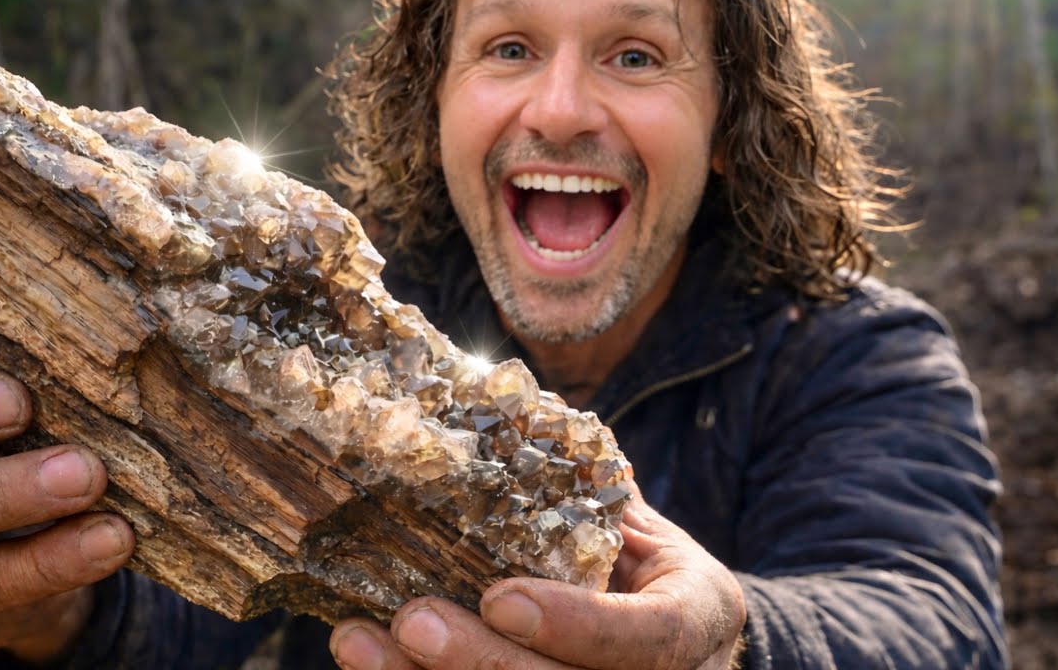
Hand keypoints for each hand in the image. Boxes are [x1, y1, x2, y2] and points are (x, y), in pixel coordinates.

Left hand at [329, 481, 744, 669]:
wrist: (660, 614)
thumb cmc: (635, 552)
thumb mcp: (631, 517)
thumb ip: (588, 488)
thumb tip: (507, 414)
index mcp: (696, 615)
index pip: (652, 636)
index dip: (578, 625)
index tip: (499, 597)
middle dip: (484, 662)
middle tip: (410, 619)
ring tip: (360, 642)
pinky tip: (371, 658)